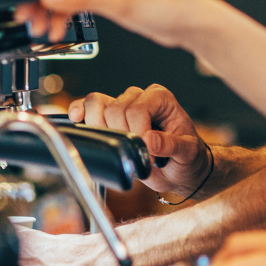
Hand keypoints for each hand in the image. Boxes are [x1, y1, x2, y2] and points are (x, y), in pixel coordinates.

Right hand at [69, 84, 210, 194]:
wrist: (180, 168)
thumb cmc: (187, 157)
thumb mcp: (188, 153)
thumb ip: (171, 145)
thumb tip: (149, 140)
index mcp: (161, 98)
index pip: (138, 109)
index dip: (138, 132)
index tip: (147, 151)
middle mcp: (140, 97)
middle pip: (115, 109)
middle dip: (122, 135)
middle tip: (137, 152)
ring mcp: (123, 105)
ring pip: (98, 105)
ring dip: (102, 128)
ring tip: (119, 145)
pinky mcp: (109, 117)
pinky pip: (88, 107)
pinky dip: (80, 112)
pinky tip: (77, 119)